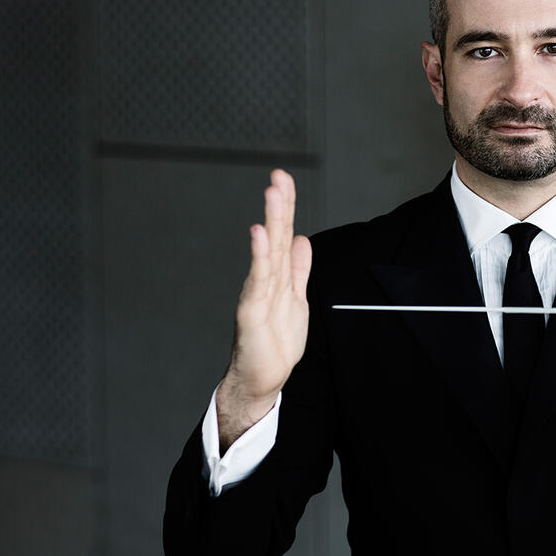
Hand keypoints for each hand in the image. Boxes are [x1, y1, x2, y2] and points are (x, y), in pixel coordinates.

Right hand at [217, 169, 311, 450]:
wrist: (262, 378)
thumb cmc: (275, 341)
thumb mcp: (296, 299)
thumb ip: (298, 270)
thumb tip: (303, 240)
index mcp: (279, 276)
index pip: (285, 235)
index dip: (286, 208)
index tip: (284, 179)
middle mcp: (266, 280)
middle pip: (277, 237)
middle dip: (279, 206)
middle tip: (279, 176)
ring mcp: (258, 294)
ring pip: (268, 253)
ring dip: (272, 222)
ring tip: (273, 194)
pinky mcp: (252, 312)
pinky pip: (258, 281)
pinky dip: (260, 257)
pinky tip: (261, 235)